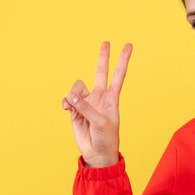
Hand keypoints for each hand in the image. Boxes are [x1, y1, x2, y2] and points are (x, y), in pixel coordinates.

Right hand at [62, 42, 132, 167]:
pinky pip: (68, 99)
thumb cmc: (106, 139)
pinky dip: (65, 102)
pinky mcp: (75, 110)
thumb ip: (86, 108)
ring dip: (73, 94)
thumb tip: (71, 96)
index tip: (128, 46)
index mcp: (112, 98)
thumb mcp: (101, 123)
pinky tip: (65, 108)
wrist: (97, 153)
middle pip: (101, 72)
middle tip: (106, 42)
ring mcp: (87, 103)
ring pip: (77, 88)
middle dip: (103, 58)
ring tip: (71, 105)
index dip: (123, 61)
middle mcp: (100, 97)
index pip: (119, 75)